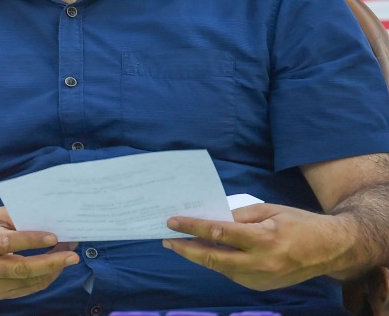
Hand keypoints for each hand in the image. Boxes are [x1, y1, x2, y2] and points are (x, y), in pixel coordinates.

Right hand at [0, 207, 78, 299]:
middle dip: (50, 263)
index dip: (31, 240)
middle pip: (20, 268)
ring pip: (28, 281)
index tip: (54, 237)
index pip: (6, 242)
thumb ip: (18, 216)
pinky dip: (45, 277)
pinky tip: (54, 266)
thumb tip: (50, 219)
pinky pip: (28, 288)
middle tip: (72, 256)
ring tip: (68, 256)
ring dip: (52, 270)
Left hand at [163, 203, 354, 290]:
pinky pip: (233, 274)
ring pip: (220, 268)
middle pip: (212, 258)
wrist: (331, 249)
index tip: (172, 222)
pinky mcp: (262, 287)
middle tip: (166, 240)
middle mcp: (262, 263)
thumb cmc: (299, 223)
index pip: (219, 233)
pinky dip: (218, 263)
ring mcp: (262, 279)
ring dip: (199, 256)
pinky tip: (208, 252)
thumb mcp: (269, 210)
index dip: (192, 227)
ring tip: (182, 244)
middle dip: (186, 249)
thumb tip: (209, 218)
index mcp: (264, 239)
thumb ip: (238, 215)